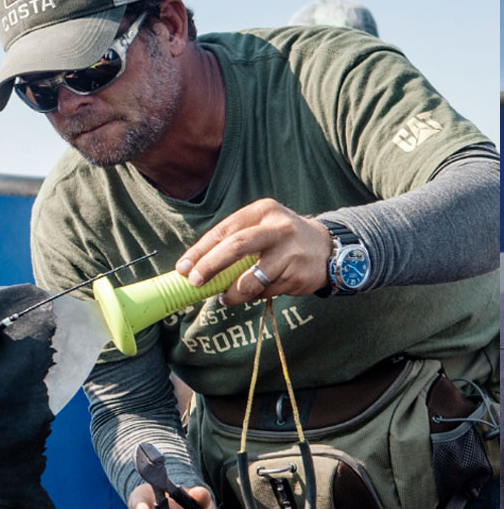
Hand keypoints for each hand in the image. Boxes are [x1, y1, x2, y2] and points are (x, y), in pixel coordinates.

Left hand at [174, 198, 332, 306]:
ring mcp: (291, 251)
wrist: (325, 249)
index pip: (223, 230)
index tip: (183, 268)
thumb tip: (191, 268)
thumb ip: (230, 242)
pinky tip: (256, 292)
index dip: (200, 251)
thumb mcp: (259, 229)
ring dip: (232, 293)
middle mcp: (278, 227)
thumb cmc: (279, 240)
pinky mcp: (299, 274)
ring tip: (225, 297)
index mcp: (262, 211)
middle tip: (195, 282)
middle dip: (210, 266)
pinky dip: (254, 296)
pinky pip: (266, 292)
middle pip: (236, 246)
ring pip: (250, 279)